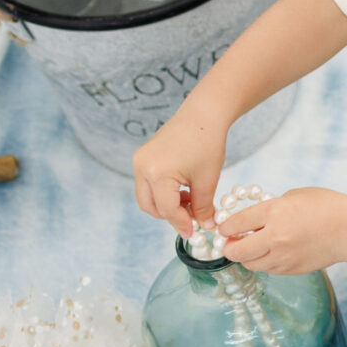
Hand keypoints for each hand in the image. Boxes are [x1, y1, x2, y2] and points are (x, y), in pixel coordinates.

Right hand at [133, 104, 228, 235]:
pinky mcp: (142, 157)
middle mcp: (142, 167)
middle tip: (192, 218)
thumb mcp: (207, 179)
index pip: (167, 210)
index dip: (181, 224)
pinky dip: (162, 192)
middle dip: (170, 216)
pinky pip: (147, 183)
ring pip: (146, 196)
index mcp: (157, 173)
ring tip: (190, 200)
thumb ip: (204, 207)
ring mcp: (139, 161)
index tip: (194, 233)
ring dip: (166, 204)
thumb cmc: (207, 143)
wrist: (203, 114)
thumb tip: (205, 227)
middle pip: (149, 206)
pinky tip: (183, 188)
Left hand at [219, 187, 346, 275]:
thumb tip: (249, 222)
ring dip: (247, 256)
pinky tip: (274, 251)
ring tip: (254, 247)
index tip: (225, 228)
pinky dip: (265, 261)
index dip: (225, 227)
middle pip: (236, 251)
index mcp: (274, 212)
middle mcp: (276, 237)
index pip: (235, 224)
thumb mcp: (293, 197)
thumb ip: (269, 209)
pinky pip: (268, 269)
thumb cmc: (325, 206)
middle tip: (232, 242)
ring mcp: (284, 256)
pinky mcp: (291, 269)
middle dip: (229, 247)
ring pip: (250, 264)